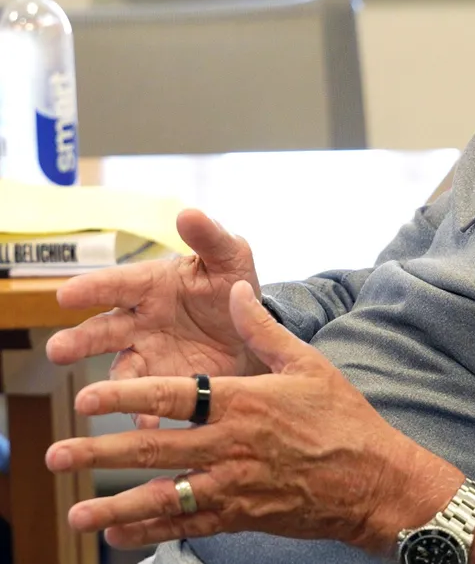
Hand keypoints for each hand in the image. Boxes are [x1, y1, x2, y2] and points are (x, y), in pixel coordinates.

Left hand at [45, 281, 463, 554]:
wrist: (371, 479)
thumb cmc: (342, 416)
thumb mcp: (308, 362)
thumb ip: (263, 330)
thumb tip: (237, 292)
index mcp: (243, 401)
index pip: (172, 397)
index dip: (125, 397)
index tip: (86, 397)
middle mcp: (230, 445)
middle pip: (153, 450)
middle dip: (100, 453)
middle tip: (57, 455)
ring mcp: (231, 486)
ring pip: (160, 497)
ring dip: (113, 504)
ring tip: (75, 511)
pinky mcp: (239, 515)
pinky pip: (184, 524)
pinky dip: (148, 530)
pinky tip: (119, 533)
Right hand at [46, 210, 266, 426]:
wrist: (253, 330)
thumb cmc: (233, 286)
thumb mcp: (230, 258)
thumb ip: (209, 237)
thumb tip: (187, 212)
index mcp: (153, 285)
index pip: (119, 284)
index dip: (93, 288)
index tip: (65, 295)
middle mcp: (140, 321)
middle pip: (103, 330)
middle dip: (79, 341)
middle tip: (57, 350)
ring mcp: (148, 355)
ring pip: (120, 370)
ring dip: (105, 386)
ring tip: (89, 400)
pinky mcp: (163, 385)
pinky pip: (149, 402)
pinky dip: (144, 415)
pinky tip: (146, 425)